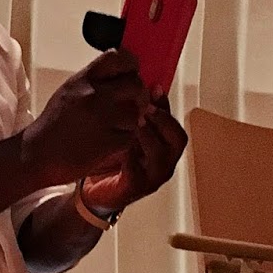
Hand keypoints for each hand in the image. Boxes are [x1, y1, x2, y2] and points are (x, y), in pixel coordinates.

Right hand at [21, 48, 149, 187]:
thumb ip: (94, 81)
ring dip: (130, 121)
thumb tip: (120, 74)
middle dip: (138, 95)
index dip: (131, 64)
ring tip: (114, 127)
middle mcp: (94, 95)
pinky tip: (109, 141)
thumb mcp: (69, 91)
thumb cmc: (53, 125)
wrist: (37, 155)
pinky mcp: (107, 142)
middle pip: (135, 84)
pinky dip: (123, 140)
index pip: (118, 58)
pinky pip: (130, 136)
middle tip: (131, 104)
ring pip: (136, 113)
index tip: (131, 72)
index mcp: (83, 80)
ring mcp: (102, 119)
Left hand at [78, 93, 187, 214]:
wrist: (95, 190)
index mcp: (164, 147)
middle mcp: (164, 162)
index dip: (165, 105)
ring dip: (149, 137)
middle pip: (178, 139)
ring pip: (161, 156)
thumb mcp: (127, 132)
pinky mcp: (134, 189)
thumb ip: (137, 113)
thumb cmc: (113, 160)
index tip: (153, 88)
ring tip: (135, 124)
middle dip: (163, 121)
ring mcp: (151, 178)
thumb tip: (140, 82)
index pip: (174, 123)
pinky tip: (120, 147)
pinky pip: (137, 174)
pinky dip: (130, 159)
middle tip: (146, 107)